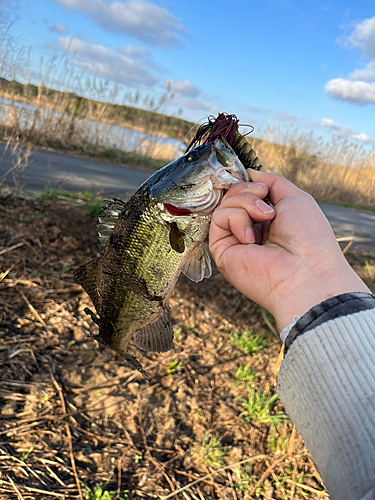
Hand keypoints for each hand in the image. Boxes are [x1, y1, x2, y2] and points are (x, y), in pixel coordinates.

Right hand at [209, 171, 370, 330]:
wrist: (305, 271)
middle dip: (250, 192)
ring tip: (265, 220)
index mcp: (268, 220)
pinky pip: (219, 217)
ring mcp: (235, 241)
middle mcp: (250, 230)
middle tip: (268, 208)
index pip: (247, 193)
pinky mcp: (222, 250)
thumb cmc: (309, 238)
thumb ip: (273, 181)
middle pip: (234, 194)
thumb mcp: (296, 198)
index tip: (261, 186)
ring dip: (247, 204)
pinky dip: (236, 219)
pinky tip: (251, 239)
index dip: (249, 184)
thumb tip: (250, 172)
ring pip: (226, 203)